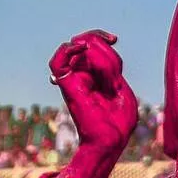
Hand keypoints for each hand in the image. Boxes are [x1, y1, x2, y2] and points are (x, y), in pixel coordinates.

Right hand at [49, 30, 137, 158]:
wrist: (110, 140)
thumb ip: (110, 67)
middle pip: (89, 43)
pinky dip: (67, 50)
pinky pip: (57, 61)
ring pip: (79, 49)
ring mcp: (73, 79)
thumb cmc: (118, 122)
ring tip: (108, 82)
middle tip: (115, 74)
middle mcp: (82, 74)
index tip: (114, 39)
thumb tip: (89, 48)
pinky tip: (80, 48)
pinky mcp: (65, 85)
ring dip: (99, 59)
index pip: (95, 45)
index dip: (102, 37)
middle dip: (105, 50)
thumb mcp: (121, 88)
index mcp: (96, 76)